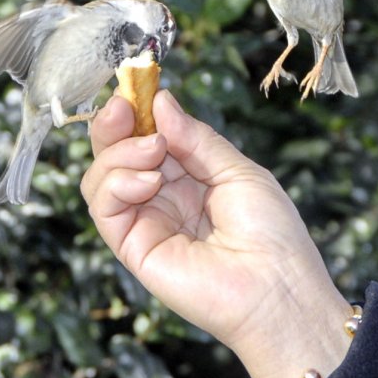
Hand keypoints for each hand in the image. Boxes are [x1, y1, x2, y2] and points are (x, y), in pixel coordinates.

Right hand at [81, 91, 351, 377]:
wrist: (277, 290)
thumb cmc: (271, 234)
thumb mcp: (237, 170)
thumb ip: (195, 138)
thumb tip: (159, 102)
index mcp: (188, 177)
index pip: (147, 136)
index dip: (137, 112)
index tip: (134, 87)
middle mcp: (161, 197)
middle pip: (114, 154)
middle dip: (113, 125)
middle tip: (121, 107)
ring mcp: (144, 222)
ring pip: (100, 178)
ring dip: (118, 153)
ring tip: (153, 152)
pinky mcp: (132, 247)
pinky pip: (104, 208)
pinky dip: (118, 183)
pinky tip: (149, 181)